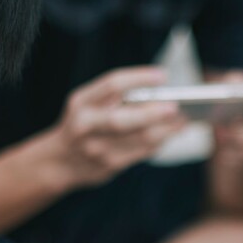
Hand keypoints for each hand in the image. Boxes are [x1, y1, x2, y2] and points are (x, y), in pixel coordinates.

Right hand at [53, 67, 187, 186]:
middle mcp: (86, 126)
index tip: (163, 76)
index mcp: (81, 102)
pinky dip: (160, 142)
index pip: (111, 85)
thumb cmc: (82, 124)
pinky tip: (171, 134)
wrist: (59, 162)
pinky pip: (142, 153)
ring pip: (138, 140)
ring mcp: (97, 149)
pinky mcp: (110, 166)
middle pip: (122, 119)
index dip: (139, 78)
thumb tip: (157, 91)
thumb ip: (113, 96)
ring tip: (183, 120)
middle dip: (152, 113)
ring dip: (165, 130)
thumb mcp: (87, 103)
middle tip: (176, 107)